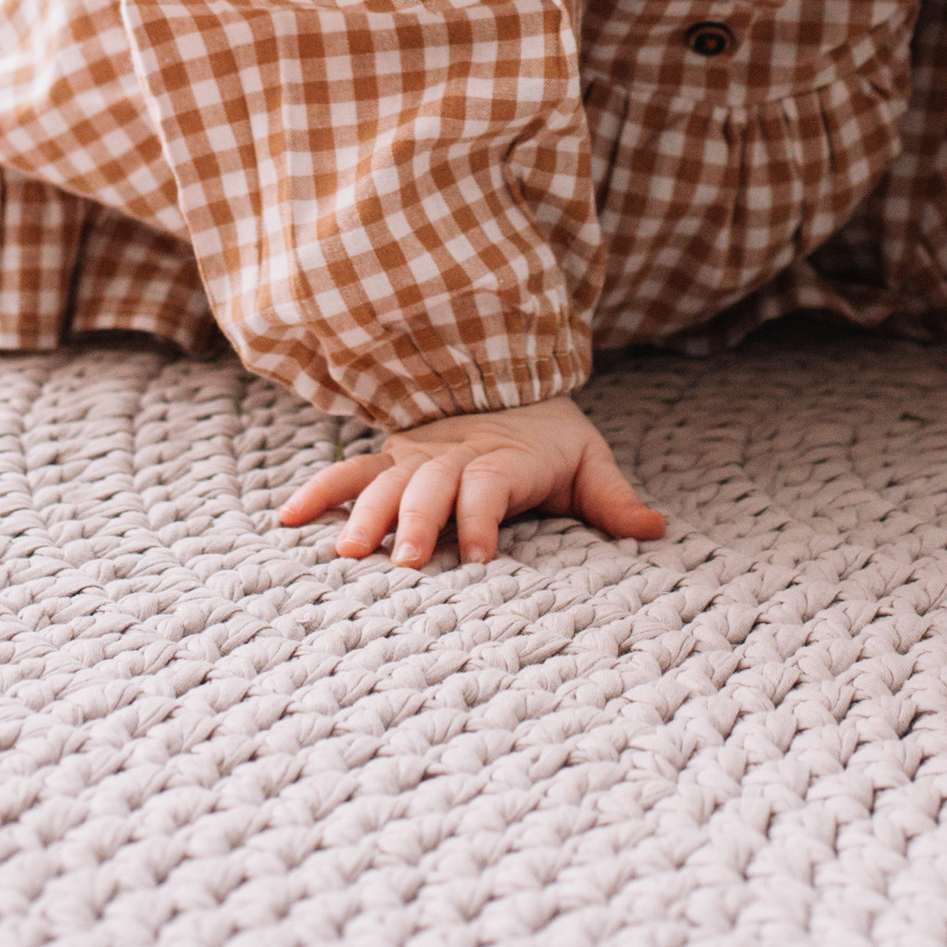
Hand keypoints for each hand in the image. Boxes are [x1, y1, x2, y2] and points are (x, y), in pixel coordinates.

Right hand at [278, 394, 667, 568]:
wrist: (514, 382)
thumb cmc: (553, 438)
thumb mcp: (590, 462)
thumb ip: (615, 500)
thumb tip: (660, 529)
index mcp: (505, 458)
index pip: (491, 486)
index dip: (485, 519)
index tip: (482, 558)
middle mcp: (454, 456)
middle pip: (433, 486)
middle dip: (421, 525)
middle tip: (410, 565)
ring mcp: (416, 457)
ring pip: (387, 482)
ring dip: (366, 514)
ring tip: (347, 553)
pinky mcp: (390, 460)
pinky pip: (349, 472)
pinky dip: (318, 491)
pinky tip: (287, 520)